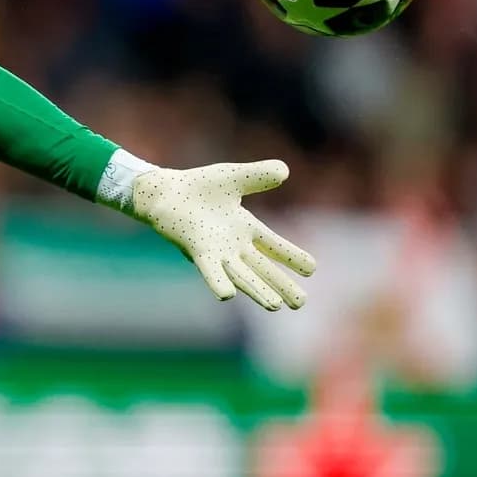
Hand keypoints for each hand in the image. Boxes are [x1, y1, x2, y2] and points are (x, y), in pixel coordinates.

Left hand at [130, 159, 316, 310]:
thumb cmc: (198, 186)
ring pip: (241, 275)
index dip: (292, 256)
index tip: (312, 269)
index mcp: (245, 228)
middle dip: (281, 285)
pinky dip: (218, 282)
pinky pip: (210, 270)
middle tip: (300, 303)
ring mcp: (216, 252)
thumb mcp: (234, 177)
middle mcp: (233, 245)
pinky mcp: (197, 252)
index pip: (274, 245)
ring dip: (257, 290)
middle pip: (263, 268)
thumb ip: (259, 175)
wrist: (164, 192)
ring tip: (275, 306)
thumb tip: (284, 171)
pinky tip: (228, 295)